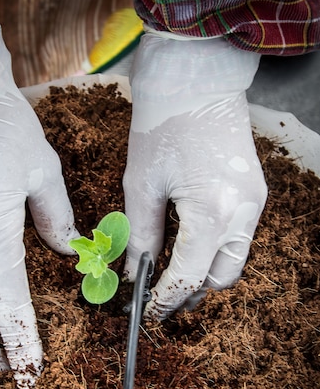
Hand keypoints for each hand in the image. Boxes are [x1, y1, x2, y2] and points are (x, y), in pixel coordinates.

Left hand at [123, 30, 266, 319]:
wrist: (197, 77)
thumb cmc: (163, 124)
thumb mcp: (141, 185)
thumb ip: (141, 235)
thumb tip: (135, 272)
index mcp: (213, 213)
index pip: (188, 276)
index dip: (165, 299)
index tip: (146, 311)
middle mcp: (243, 213)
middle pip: (220, 277)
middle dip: (190, 292)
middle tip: (158, 294)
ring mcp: (254, 202)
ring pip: (233, 259)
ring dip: (204, 272)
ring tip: (170, 271)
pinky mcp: (253, 190)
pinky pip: (237, 235)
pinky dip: (214, 248)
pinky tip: (188, 242)